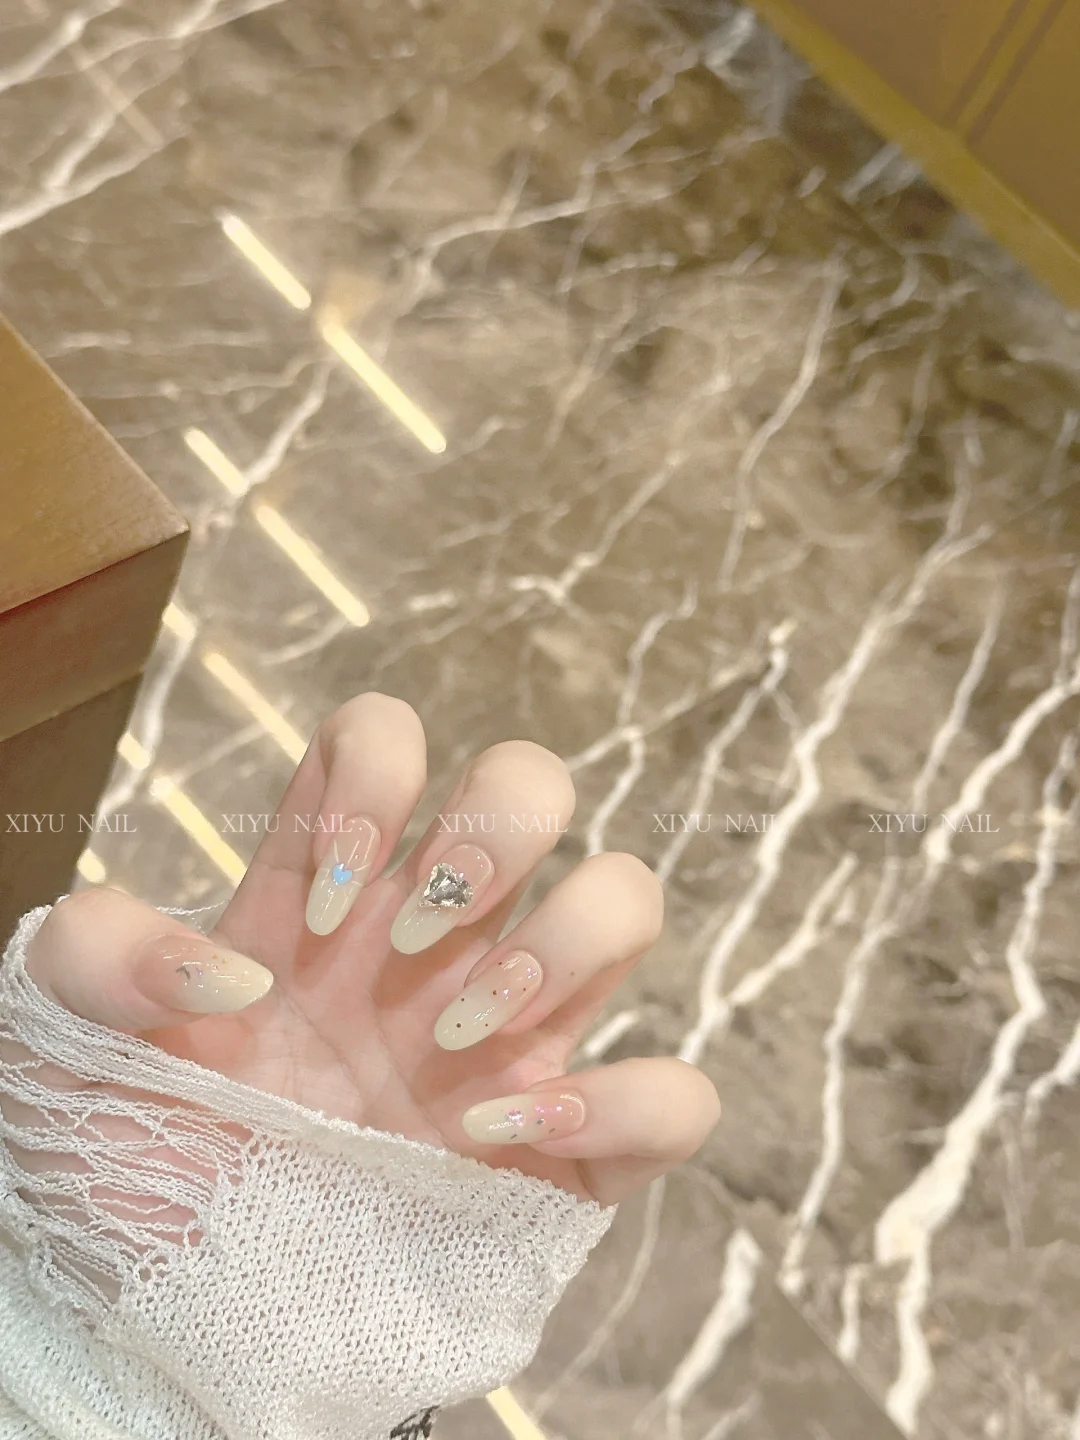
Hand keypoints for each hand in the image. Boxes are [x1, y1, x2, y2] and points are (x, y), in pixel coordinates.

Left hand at [24, 693, 720, 1205]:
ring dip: (562, 942)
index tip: (322, 903)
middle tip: (408, 945)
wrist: (183, 1310)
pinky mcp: (573, 1147)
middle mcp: (437, 939)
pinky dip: (620, 1101)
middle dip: (493, 833)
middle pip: (533, 783)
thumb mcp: (71, 1041)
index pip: (391, 740)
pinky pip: (676, 1094)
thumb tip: (234, 964)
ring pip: (628, 895)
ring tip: (447, 1043)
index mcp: (333, 889)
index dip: (376, 778)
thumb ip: (98, 951)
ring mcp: (514, 1033)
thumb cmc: (139, 1161)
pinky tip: (502, 1135)